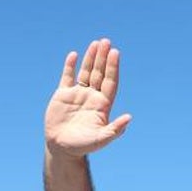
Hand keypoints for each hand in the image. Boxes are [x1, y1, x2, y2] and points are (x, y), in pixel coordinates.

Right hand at [44, 38, 132, 160]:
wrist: (62, 148)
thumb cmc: (83, 146)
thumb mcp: (101, 139)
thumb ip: (115, 129)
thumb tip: (129, 117)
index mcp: (102, 104)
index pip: (110, 82)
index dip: (113, 67)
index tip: (115, 53)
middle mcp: (92, 96)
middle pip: (100, 73)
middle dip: (103, 58)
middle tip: (106, 41)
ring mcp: (78, 94)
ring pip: (86, 71)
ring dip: (91, 58)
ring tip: (95, 43)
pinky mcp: (63, 95)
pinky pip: (67, 76)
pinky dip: (70, 66)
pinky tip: (73, 54)